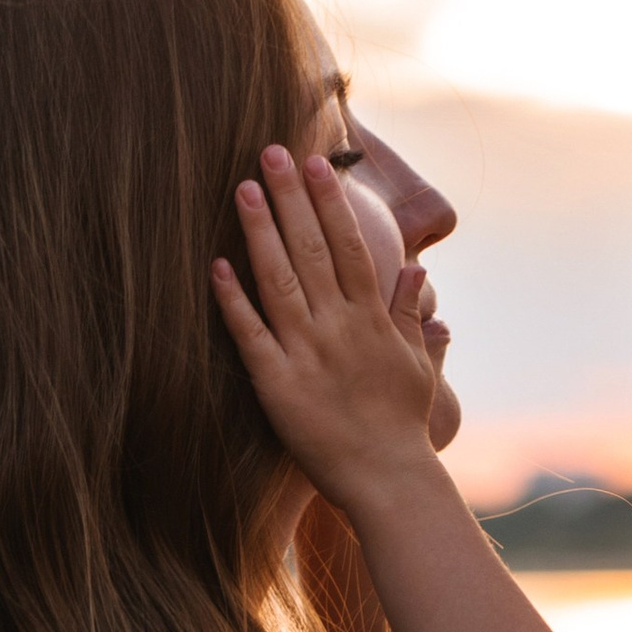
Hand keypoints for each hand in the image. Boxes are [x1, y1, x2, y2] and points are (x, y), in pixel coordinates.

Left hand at [212, 148, 447, 508]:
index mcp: (371, 319)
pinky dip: (233, 300)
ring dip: (260, 230)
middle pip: (311, 249)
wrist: (388, 480)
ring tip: (242, 187)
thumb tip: (415, 269)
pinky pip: (251, 335)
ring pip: (279, 280)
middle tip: (270, 151)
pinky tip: (216, 265)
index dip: (331, 202)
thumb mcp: (415, 364)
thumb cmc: (401, 426)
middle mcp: (339, 328)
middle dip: (291, 197)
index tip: (318, 163)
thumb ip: (407, 313)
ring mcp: (307, 354)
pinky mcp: (278, 386)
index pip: (350, 246)